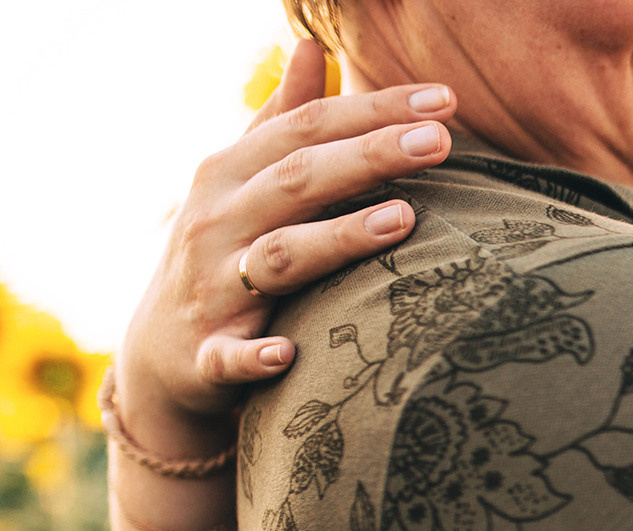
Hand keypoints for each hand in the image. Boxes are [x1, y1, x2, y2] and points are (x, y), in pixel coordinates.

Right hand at [115, 41, 456, 456]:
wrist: (162, 352)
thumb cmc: (221, 251)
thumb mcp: (241, 180)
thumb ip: (281, 119)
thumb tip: (312, 46)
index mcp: (231, 173)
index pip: (307, 127)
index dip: (372, 109)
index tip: (443, 101)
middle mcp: (217, 221)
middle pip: (298, 179)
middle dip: (368, 156)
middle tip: (439, 141)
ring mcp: (212, 287)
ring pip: (279, 257)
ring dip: (337, 238)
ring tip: (403, 220)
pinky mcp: (209, 354)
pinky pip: (231, 356)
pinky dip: (257, 355)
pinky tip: (288, 354)